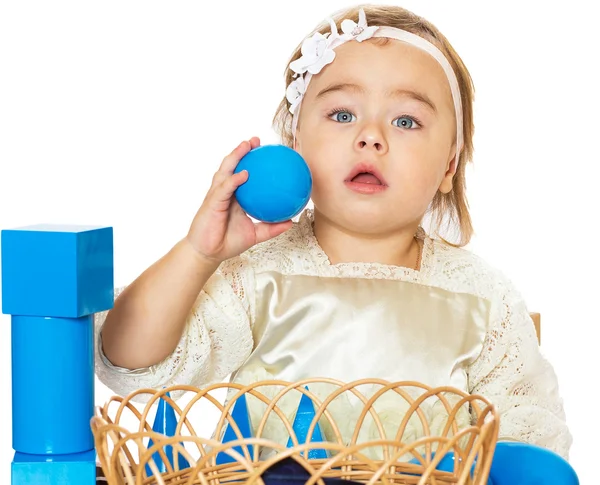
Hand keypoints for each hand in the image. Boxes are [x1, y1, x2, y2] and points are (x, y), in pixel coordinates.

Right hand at [186, 137, 292, 263]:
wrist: (210, 253)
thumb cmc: (228, 242)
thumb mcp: (255, 234)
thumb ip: (272, 228)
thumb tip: (291, 222)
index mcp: (234, 197)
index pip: (243, 174)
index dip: (252, 161)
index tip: (267, 152)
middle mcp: (225, 192)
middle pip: (232, 166)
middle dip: (242, 151)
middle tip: (256, 140)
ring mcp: (217, 195)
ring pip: (225, 171)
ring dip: (235, 156)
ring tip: (246, 145)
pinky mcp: (212, 202)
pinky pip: (224, 188)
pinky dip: (233, 179)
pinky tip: (244, 173)